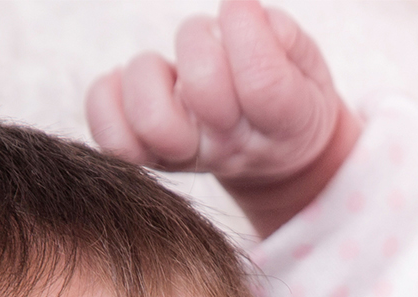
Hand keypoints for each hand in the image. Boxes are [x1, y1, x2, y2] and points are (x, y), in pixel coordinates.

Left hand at [88, 0, 360, 236]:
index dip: (246, 31)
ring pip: (150, 118)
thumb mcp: (308, 67)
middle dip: (202, 43)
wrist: (273, 160)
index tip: (241, 10)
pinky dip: (109, 100)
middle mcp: (231, 146)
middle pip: (203, 91)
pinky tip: (139, 85)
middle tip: (212, 43)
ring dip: (152, 73)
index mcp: (282, 123)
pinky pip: (111, 136)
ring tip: (174, 71)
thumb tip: (239, 13)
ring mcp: (186, 156)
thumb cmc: (288, 98)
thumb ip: (281, 36)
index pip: (261, 83)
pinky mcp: (148, 158)